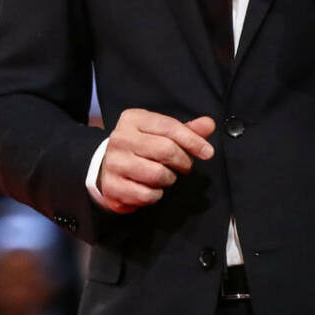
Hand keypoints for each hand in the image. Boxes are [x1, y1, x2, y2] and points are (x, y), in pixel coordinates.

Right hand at [96, 109, 215, 213]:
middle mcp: (120, 138)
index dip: (193, 140)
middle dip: (182, 161)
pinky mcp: (112, 186)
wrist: (106, 167)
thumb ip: (186, 130)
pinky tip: (151, 188)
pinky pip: (147, 194)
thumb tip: (209, 124)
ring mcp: (114, 163)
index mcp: (132, 119)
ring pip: (157, 174)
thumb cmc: (140, 147)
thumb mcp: (160, 133)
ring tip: (165, 176)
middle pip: (166, 150)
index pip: (169, 127)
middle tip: (184, 166)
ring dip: (169, 179)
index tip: (208, 152)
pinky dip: (156, 195)